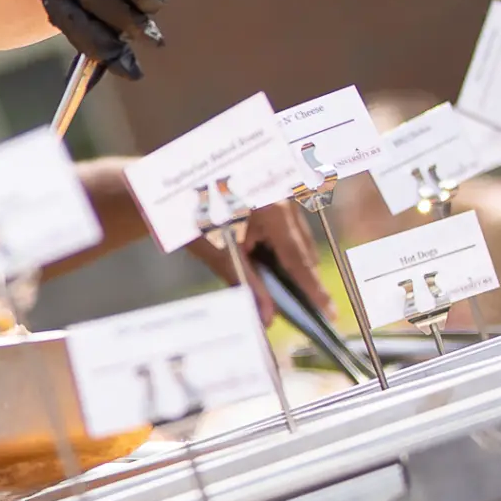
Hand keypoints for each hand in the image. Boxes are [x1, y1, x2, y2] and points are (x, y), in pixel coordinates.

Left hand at [198, 197, 334, 326]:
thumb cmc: (191, 213)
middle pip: (301, 249)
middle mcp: (282, 197)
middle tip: (305, 311)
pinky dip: (277, 247)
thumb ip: (245, 283)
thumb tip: (267, 317)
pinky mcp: (274, 194)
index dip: (313, 289)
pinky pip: (285, 227)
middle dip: (299, 279)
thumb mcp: (216, 251)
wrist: (172, 183)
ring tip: (278, 286)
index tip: (329, 313)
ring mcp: (280, 192)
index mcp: (271, 208)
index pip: (298, 258)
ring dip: (286, 263)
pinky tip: (262, 259)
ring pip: (295, 238)